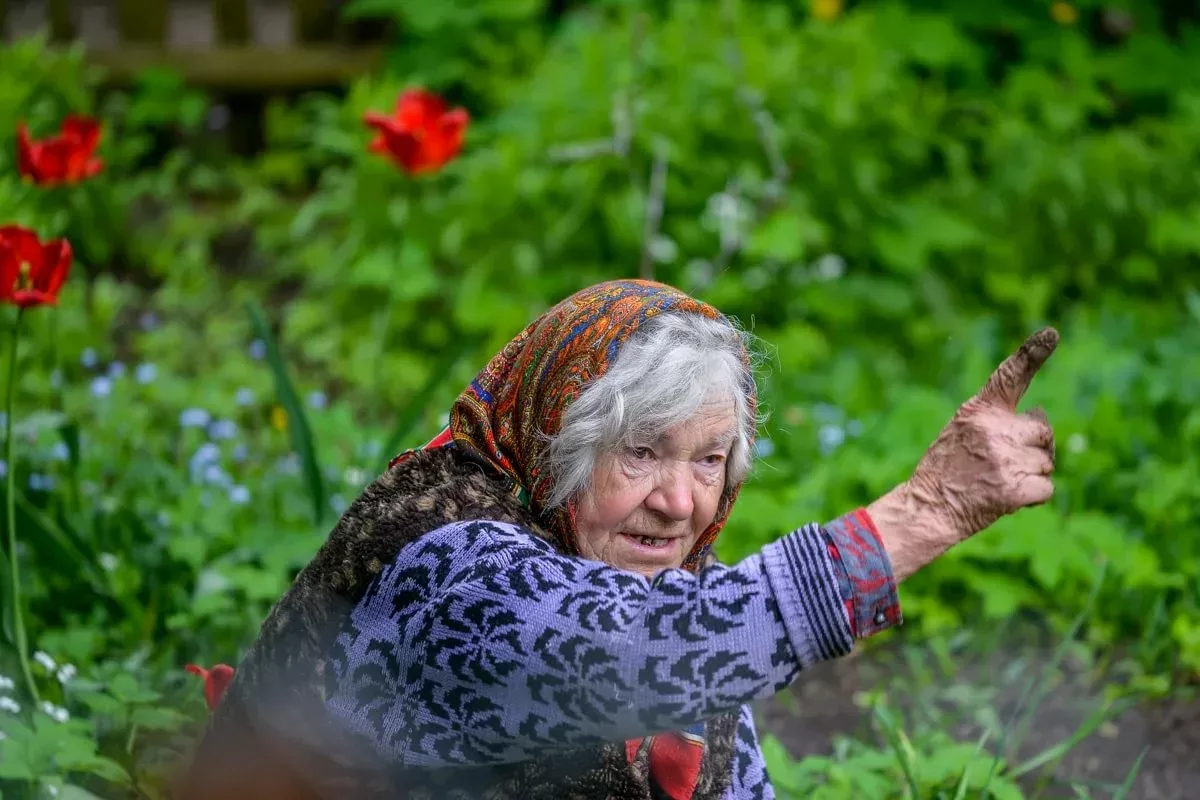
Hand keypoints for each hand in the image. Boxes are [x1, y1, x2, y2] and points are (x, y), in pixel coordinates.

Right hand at [867, 328, 1058, 580]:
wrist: (927, 509)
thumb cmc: (946, 469)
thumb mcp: (962, 430)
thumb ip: (999, 420)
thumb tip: (1042, 415)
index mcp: (978, 411)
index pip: (1010, 376)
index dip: (1033, 353)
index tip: (1051, 333)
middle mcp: (995, 430)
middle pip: (1042, 430)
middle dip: (1033, 447)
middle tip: (1004, 462)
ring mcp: (1006, 460)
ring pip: (1045, 462)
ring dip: (1030, 474)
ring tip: (998, 481)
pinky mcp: (1016, 489)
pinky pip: (1046, 488)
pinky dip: (1032, 497)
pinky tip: (1008, 499)